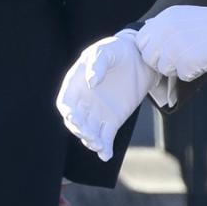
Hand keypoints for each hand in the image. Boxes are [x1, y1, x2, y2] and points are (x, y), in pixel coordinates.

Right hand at [56, 28, 156, 161]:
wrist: (141, 58)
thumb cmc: (117, 50)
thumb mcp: (107, 50)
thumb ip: (98, 64)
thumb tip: (91, 83)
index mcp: (75, 85)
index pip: (65, 104)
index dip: (68, 113)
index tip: (75, 119)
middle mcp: (84, 102)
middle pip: (76, 122)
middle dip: (81, 131)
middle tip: (90, 136)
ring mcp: (98, 113)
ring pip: (90, 133)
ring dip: (92, 142)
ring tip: (99, 146)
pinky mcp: (113, 120)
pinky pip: (106, 137)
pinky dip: (105, 148)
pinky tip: (107, 155)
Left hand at [135, 4, 206, 82]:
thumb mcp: (185, 16)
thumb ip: (166, 27)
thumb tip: (153, 42)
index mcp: (164, 18)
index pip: (141, 40)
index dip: (152, 50)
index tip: (164, 53)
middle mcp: (165, 31)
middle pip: (149, 57)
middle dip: (162, 62)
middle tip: (179, 59)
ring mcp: (174, 47)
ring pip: (163, 69)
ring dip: (177, 68)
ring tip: (194, 59)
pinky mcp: (185, 62)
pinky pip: (181, 76)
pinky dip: (192, 73)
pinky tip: (203, 62)